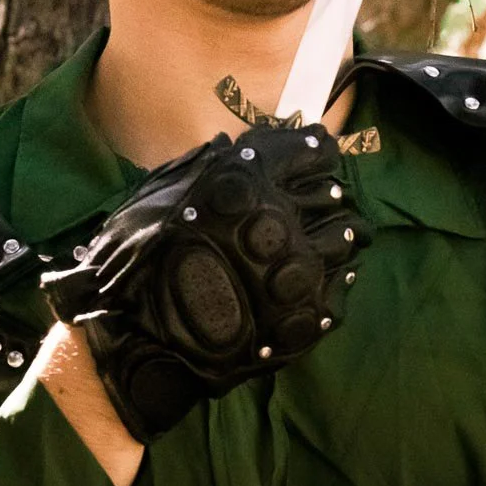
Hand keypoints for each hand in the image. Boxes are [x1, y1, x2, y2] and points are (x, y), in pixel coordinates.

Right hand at [41, 122, 369, 442]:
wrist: (140, 339)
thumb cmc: (138, 261)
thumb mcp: (163, 192)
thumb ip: (210, 167)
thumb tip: (242, 147)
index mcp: (245, 183)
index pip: (307, 151)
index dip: (313, 151)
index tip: (316, 152)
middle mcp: (281, 219)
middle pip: (332, 193)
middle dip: (328, 193)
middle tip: (323, 198)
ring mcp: (298, 270)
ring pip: (346, 237)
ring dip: (340, 232)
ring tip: (332, 237)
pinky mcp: (307, 315)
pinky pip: (341, 285)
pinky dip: (338, 275)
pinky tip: (327, 275)